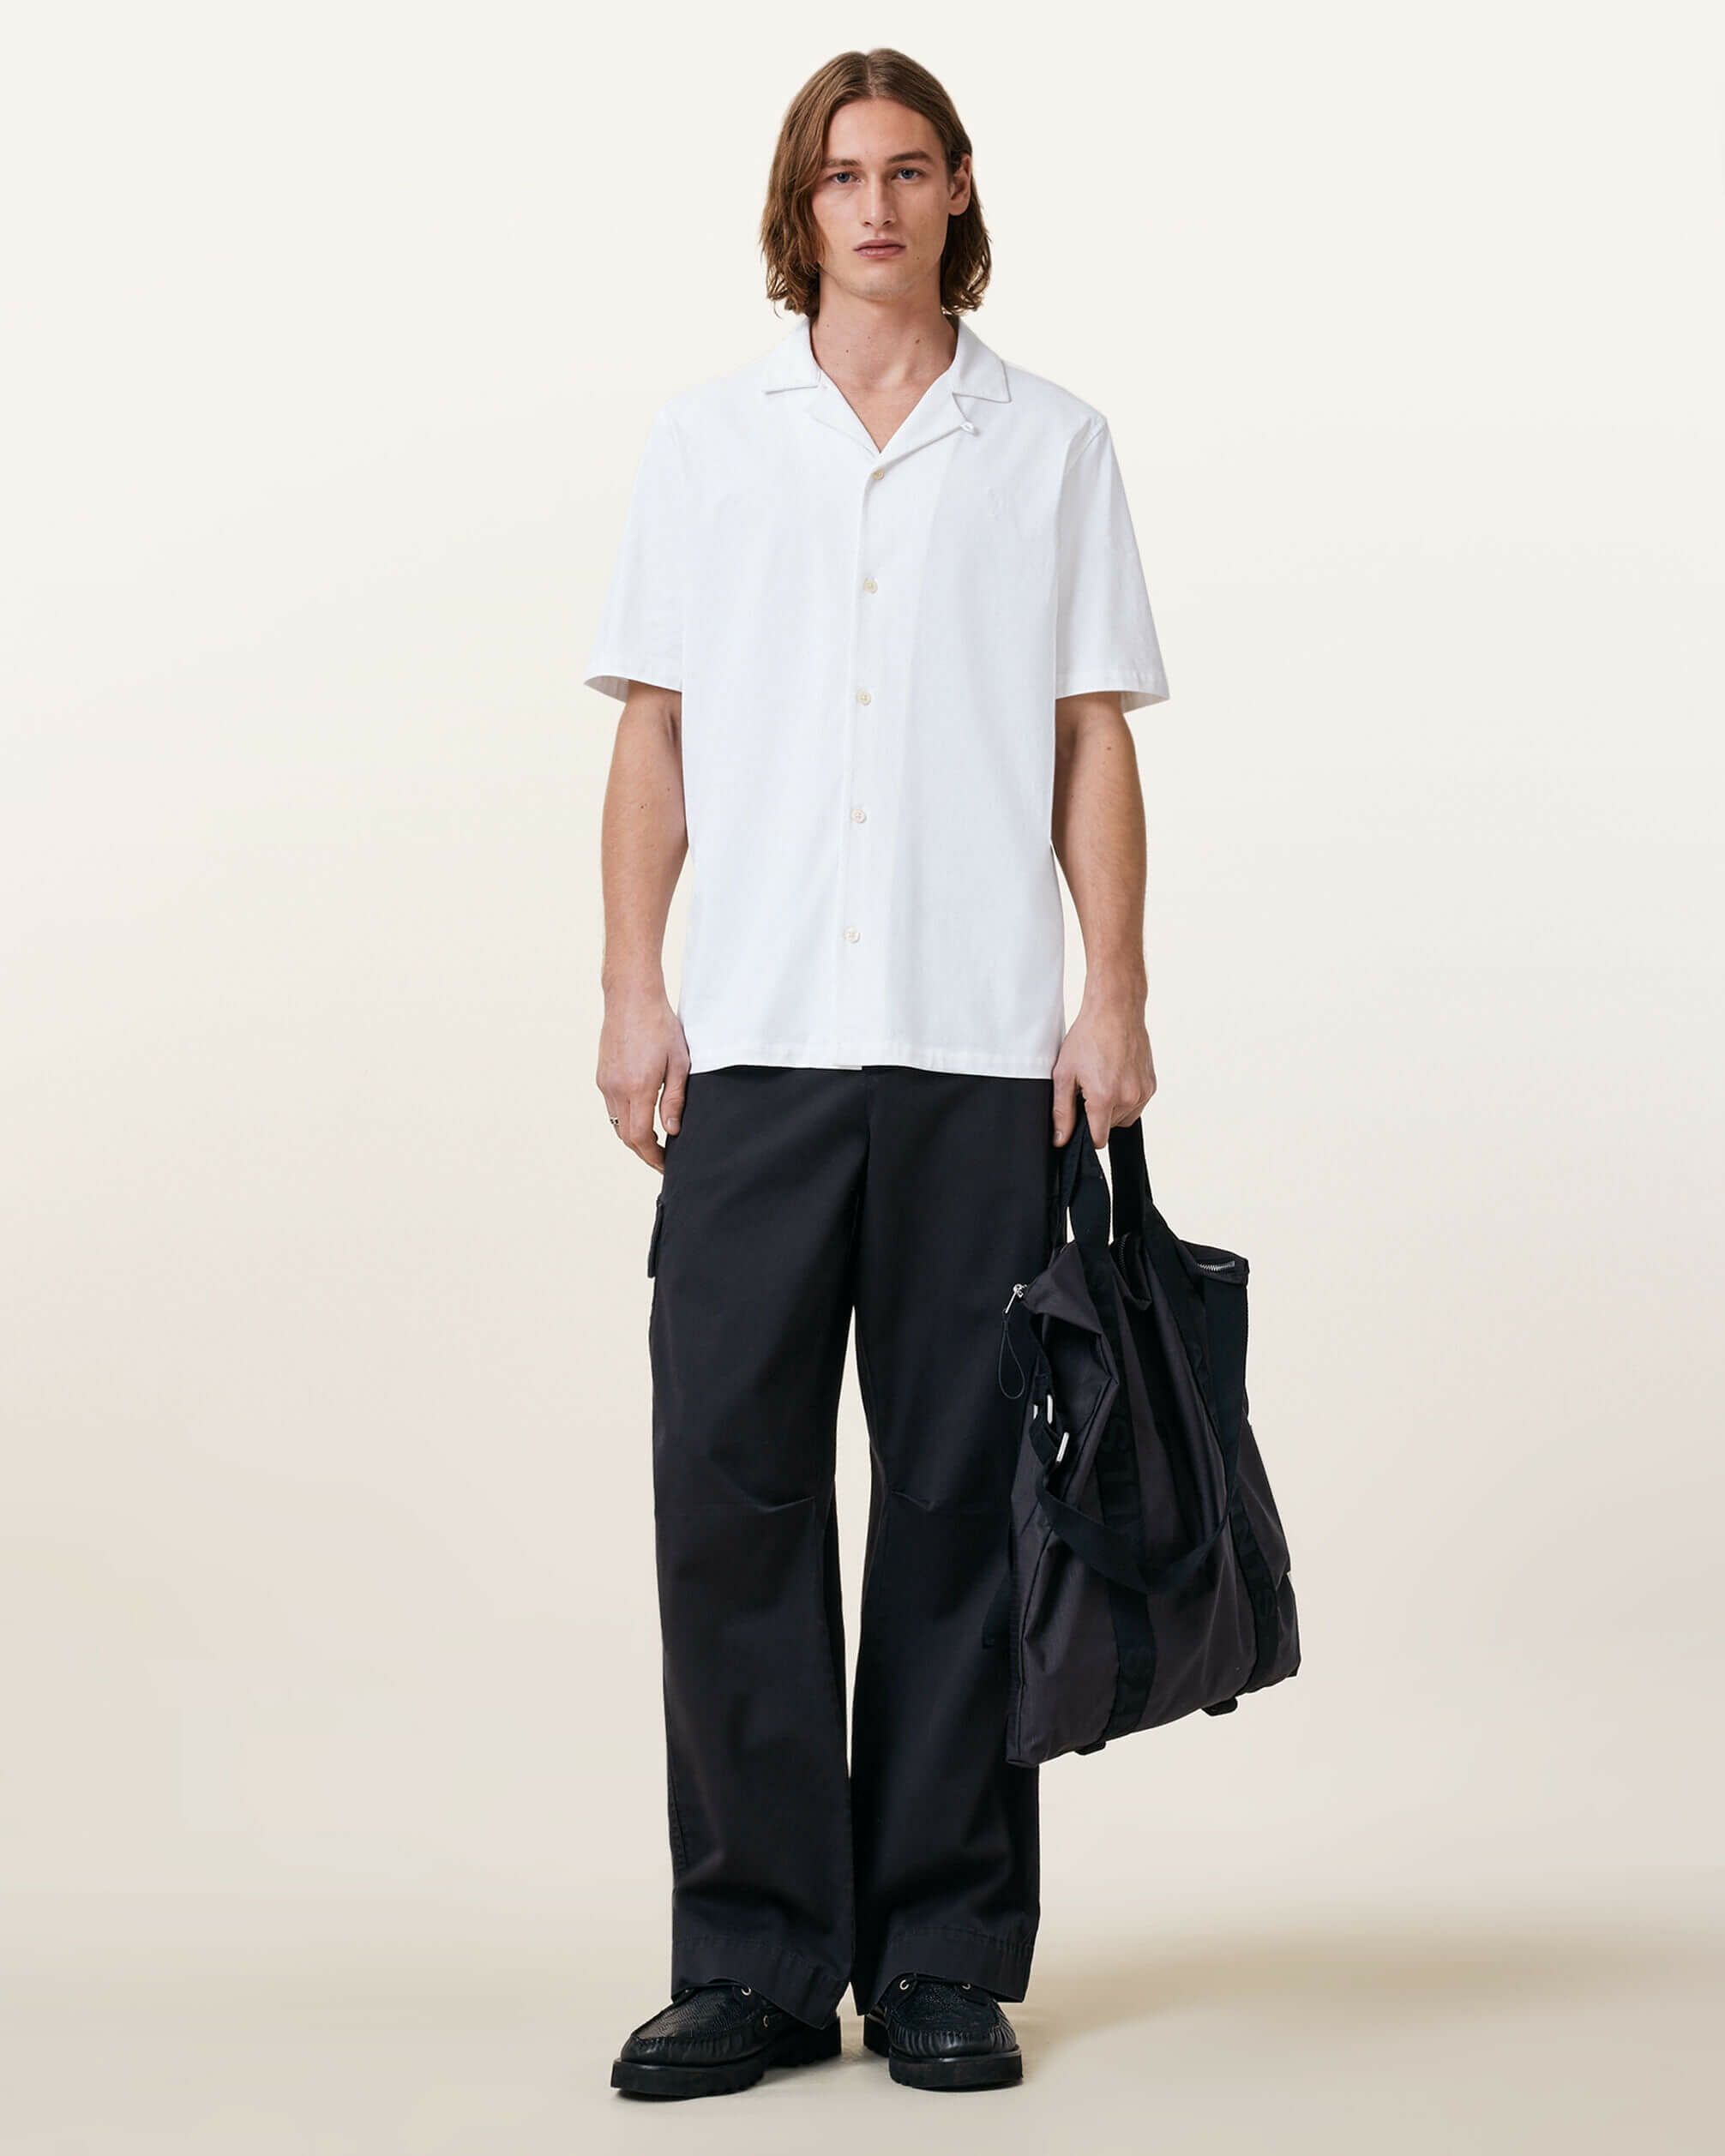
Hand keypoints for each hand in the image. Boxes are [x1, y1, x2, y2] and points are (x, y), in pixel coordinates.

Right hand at [596, 981, 688, 1171]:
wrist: (631, 998)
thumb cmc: (661, 1026)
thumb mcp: (679, 1063)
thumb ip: (675, 1100)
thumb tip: (672, 1131)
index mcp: (639, 1087)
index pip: (640, 1137)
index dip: (653, 1157)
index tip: (666, 1165)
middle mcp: (617, 1088)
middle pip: (625, 1136)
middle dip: (644, 1153)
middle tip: (663, 1159)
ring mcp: (606, 1082)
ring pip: (617, 1123)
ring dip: (634, 1138)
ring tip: (654, 1142)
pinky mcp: (602, 1076)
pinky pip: (612, 1108)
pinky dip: (625, 1120)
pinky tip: (641, 1117)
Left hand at [1051, 990, 1155, 1148]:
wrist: (1115, 1011)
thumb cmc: (1088, 1037)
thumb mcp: (1064, 1074)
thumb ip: (1062, 1111)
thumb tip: (1061, 1139)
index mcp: (1104, 1098)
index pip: (1098, 1140)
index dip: (1085, 1134)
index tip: (1079, 1118)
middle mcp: (1128, 1098)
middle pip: (1110, 1127)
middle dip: (1097, 1115)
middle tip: (1088, 1088)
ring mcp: (1143, 1092)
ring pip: (1125, 1118)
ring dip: (1112, 1108)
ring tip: (1102, 1080)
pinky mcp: (1151, 1085)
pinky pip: (1137, 1105)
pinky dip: (1125, 1098)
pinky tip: (1115, 1077)